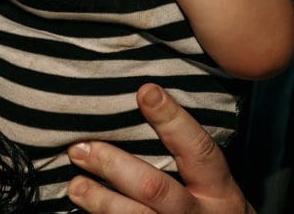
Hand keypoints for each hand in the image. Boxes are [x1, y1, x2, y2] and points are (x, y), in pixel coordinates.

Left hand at [65, 84, 254, 213]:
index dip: (172, 120)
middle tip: (82, 148)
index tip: (145, 92)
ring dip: (101, 200)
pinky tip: (83, 208)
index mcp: (218, 188)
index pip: (198, 148)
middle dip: (114, 166)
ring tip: (75, 185)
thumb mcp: (211, 183)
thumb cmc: (208, 207)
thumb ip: (183, 155)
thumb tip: (143, 102)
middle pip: (156, 188)